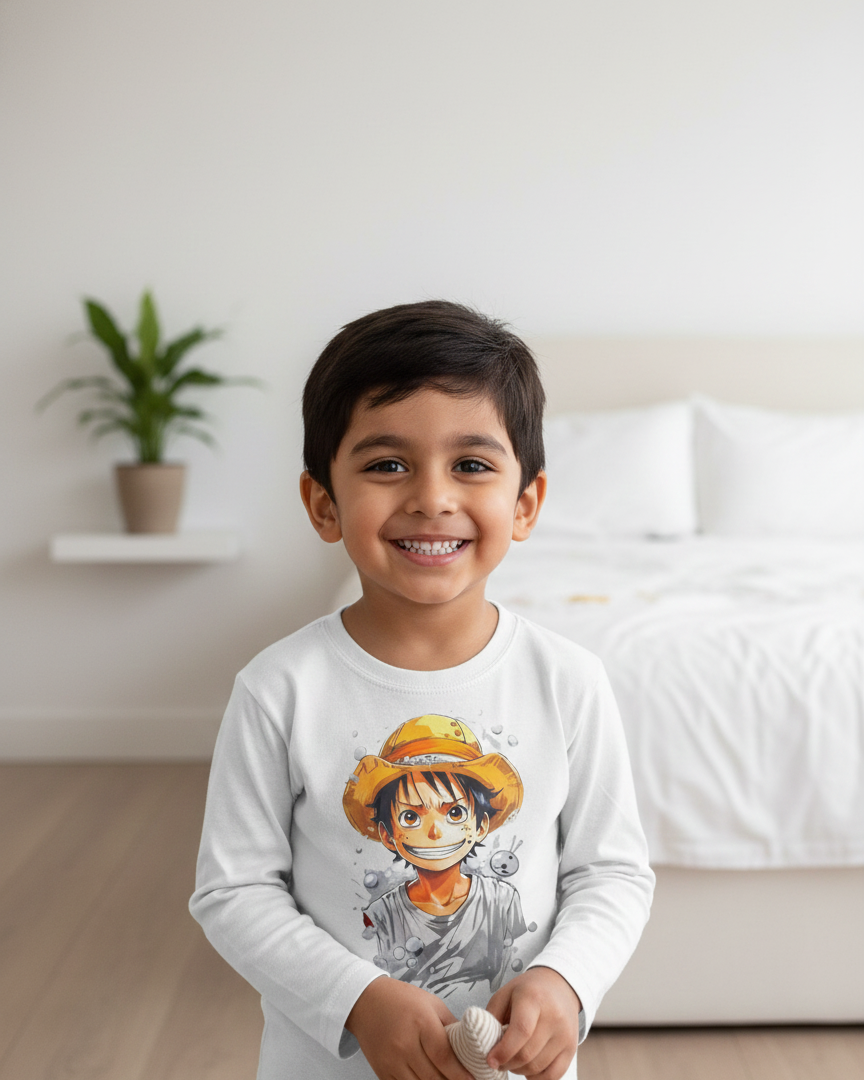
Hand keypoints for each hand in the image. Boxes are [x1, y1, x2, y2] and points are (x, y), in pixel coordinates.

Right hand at [345, 977, 474, 1079]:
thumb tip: (469, 1047)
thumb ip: (450, 1025)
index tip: (473, 1079)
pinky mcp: (382, 1072)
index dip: (460, 1073)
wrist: (366, 1002)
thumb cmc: (401, 999)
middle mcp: (404, 1044)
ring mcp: (391, 1061)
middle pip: (433, 1077)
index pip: (444, 1056)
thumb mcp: (431, 1003)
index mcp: (421, 1023)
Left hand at [485, 967, 581, 1078]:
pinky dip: (536, 1078)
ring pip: (538, 1067)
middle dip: (507, 1063)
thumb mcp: (505, 993)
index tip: (490, 1060)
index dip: (503, 1050)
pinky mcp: (572, 1048)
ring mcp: (565, 1033)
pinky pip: (553, 1075)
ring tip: (512, 1060)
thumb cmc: (528, 991)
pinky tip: (528, 1067)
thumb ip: (492, 1017)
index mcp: (533, 998)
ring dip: (520, 1070)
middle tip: (498, 1061)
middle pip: (527, 1054)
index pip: (521, 1030)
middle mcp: (553, 1016)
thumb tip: (484, 1045)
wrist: (559, 986)